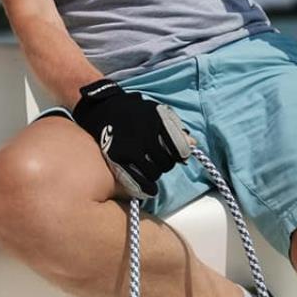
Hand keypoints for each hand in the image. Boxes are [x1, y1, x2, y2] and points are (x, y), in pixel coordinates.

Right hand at [73, 79, 189, 198]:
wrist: (103, 109)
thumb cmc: (134, 112)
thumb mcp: (156, 113)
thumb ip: (175, 128)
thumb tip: (193, 143)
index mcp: (158, 123)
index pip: (179, 148)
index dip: (180, 155)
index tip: (178, 156)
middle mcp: (146, 137)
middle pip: (166, 163)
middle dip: (166, 164)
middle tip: (161, 161)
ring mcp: (131, 149)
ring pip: (153, 172)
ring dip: (155, 174)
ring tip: (151, 168)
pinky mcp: (118, 159)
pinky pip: (137, 180)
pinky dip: (145, 186)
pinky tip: (149, 188)